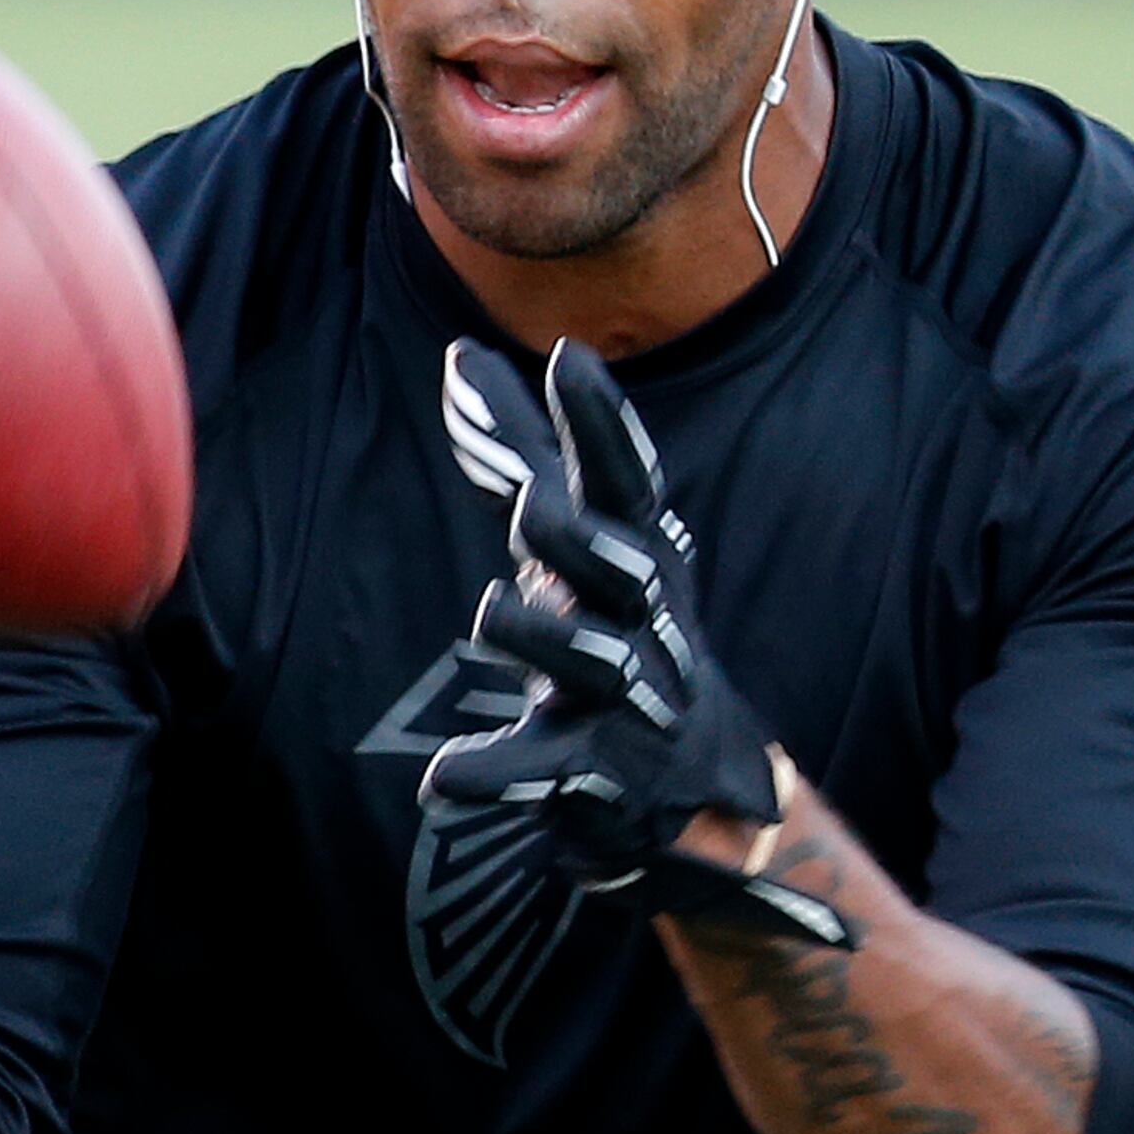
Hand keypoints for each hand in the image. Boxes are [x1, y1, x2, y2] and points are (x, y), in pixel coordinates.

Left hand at [423, 338, 850, 949]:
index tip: (569, 355)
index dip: (600, 422)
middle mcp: (641, 618)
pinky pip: (543, 771)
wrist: (692, 779)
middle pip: (617, 563)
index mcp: (636, 551)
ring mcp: (625, 699)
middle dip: (577, 537)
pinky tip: (441, 781)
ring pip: (591, 661)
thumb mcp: (578, 537)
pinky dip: (492, 775)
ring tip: (491, 610)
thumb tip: (458, 353)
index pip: (625, 478)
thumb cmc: (618, 624)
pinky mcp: (596, 775)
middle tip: (528, 509)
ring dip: (541, 635)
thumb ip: (517, 451)